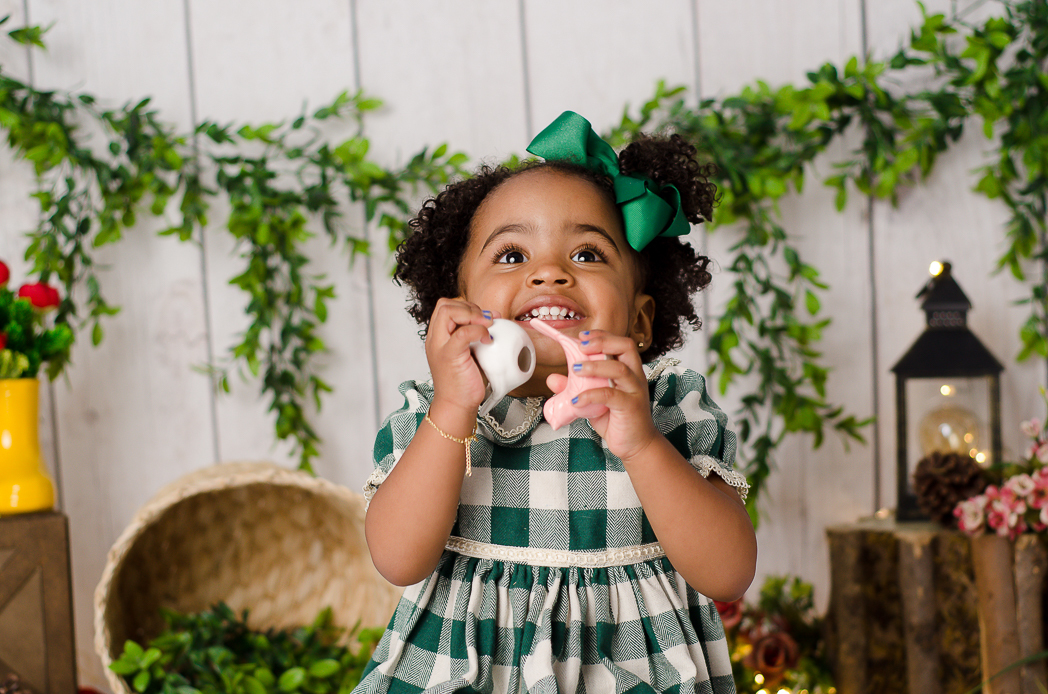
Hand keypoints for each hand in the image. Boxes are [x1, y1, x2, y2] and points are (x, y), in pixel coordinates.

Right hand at [425, 298, 496, 421]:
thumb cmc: (464, 382)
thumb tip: (493, 319)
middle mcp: (435, 339)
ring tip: (486, 327)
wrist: (456, 406)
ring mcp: (439, 346)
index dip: (466, 306)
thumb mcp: (468, 353)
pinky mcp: (449, 355)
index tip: (483, 318)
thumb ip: (473, 337)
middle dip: (469, 307)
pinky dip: (478, 330)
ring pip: (447, 311)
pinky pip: (462, 332)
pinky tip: (487, 340)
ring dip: (472, 314)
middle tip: (485, 321)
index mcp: (437, 337)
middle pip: (444, 305)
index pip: (445, 307)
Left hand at [546, 330, 659, 460]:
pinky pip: (611, 395)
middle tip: (581, 345)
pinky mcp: (631, 407)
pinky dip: (591, 395)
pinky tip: (576, 400)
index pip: (620, 343)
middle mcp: (635, 376)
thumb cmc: (616, 419)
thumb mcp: (592, 401)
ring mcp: (634, 391)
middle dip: (602, 341)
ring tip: (575, 369)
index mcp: (628, 370)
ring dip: (595, 365)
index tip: (582, 336)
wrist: (636, 445)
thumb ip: (574, 388)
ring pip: (619, 369)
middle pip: (626, 347)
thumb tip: (552, 379)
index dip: (602, 336)